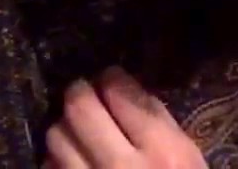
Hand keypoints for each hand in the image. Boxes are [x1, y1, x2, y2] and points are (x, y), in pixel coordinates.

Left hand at [44, 67, 205, 168]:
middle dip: (81, 91)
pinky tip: (72, 159)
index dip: (112, 78)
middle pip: (79, 108)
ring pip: (56, 136)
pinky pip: (48, 166)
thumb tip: (128, 88)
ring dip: (65, 127)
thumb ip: (162, 125)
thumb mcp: (189, 159)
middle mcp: (121, 167)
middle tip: (86, 90)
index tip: (112, 77)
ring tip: (78, 128)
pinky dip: (57, 158)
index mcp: (163, 151)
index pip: (122, 94)